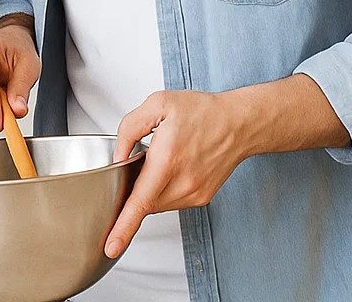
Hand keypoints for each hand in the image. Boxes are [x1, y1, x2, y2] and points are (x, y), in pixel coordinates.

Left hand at [104, 89, 249, 258]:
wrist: (239, 124)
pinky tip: (172, 167)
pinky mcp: (201, 198)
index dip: (123, 227)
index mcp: (168, 160)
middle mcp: (183, 183)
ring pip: (157, 203)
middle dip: (132, 190)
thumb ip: (129, 129)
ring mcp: (194, 194)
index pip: (140, 202)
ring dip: (148, 189)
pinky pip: (171, 201)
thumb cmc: (201, 112)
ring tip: (160, 159)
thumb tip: (118, 157)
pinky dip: (162, 190)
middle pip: (144, 202)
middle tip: (138, 160)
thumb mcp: (157, 105)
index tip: (111, 246)